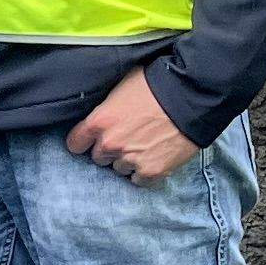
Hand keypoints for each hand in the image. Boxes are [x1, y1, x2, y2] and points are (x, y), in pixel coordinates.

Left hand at [65, 66, 201, 184]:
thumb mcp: (122, 85)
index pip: (75, 143)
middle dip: (109, 149)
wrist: (191, 96)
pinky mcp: (151, 172)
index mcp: (99, 122)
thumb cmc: (156, 84)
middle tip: (127, 137)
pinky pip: (139, 180)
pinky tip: (155, 156)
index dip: (84, 140)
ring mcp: (130, 160)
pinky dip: (145, 172)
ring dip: (128, 160)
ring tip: (145, 145)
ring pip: (119, 169)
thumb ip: (107, 104)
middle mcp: (111, 144)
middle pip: (98, 158)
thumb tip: (103, 109)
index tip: (91, 139)